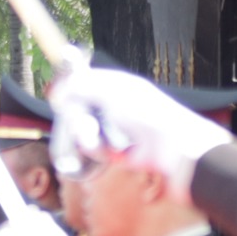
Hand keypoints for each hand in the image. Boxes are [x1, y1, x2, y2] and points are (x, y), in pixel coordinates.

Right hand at [48, 66, 229, 195]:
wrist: (177, 151)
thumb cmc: (150, 117)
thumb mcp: (114, 93)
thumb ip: (84, 86)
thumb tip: (62, 88)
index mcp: (120, 86)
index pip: (86, 82)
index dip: (71, 88)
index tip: (59, 97)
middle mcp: (117, 106)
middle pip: (80, 109)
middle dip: (77, 117)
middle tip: (81, 122)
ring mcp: (118, 130)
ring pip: (85, 131)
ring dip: (87, 137)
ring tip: (100, 141)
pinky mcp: (119, 153)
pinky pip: (96, 150)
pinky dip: (98, 152)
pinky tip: (111, 153)